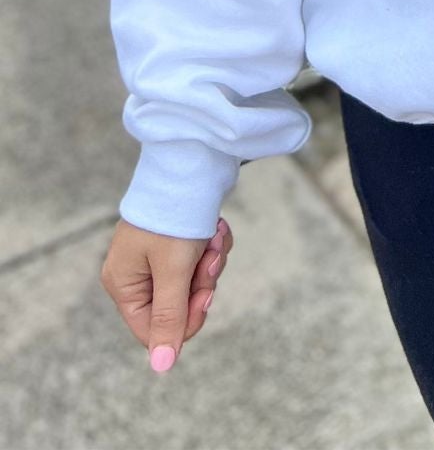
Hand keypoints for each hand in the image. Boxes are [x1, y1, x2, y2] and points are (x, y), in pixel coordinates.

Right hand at [101, 213, 234, 371]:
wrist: (191, 161)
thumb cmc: (175, 217)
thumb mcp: (173, 271)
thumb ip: (168, 318)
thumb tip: (161, 367)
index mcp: (123, 283)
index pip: (153, 331)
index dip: (184, 320)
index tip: (205, 296)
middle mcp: (136, 272)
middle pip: (178, 306)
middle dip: (202, 282)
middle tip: (210, 256)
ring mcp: (157, 256)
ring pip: (195, 283)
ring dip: (212, 260)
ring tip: (213, 235)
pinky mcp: (179, 240)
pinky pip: (202, 260)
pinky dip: (214, 246)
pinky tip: (216, 227)